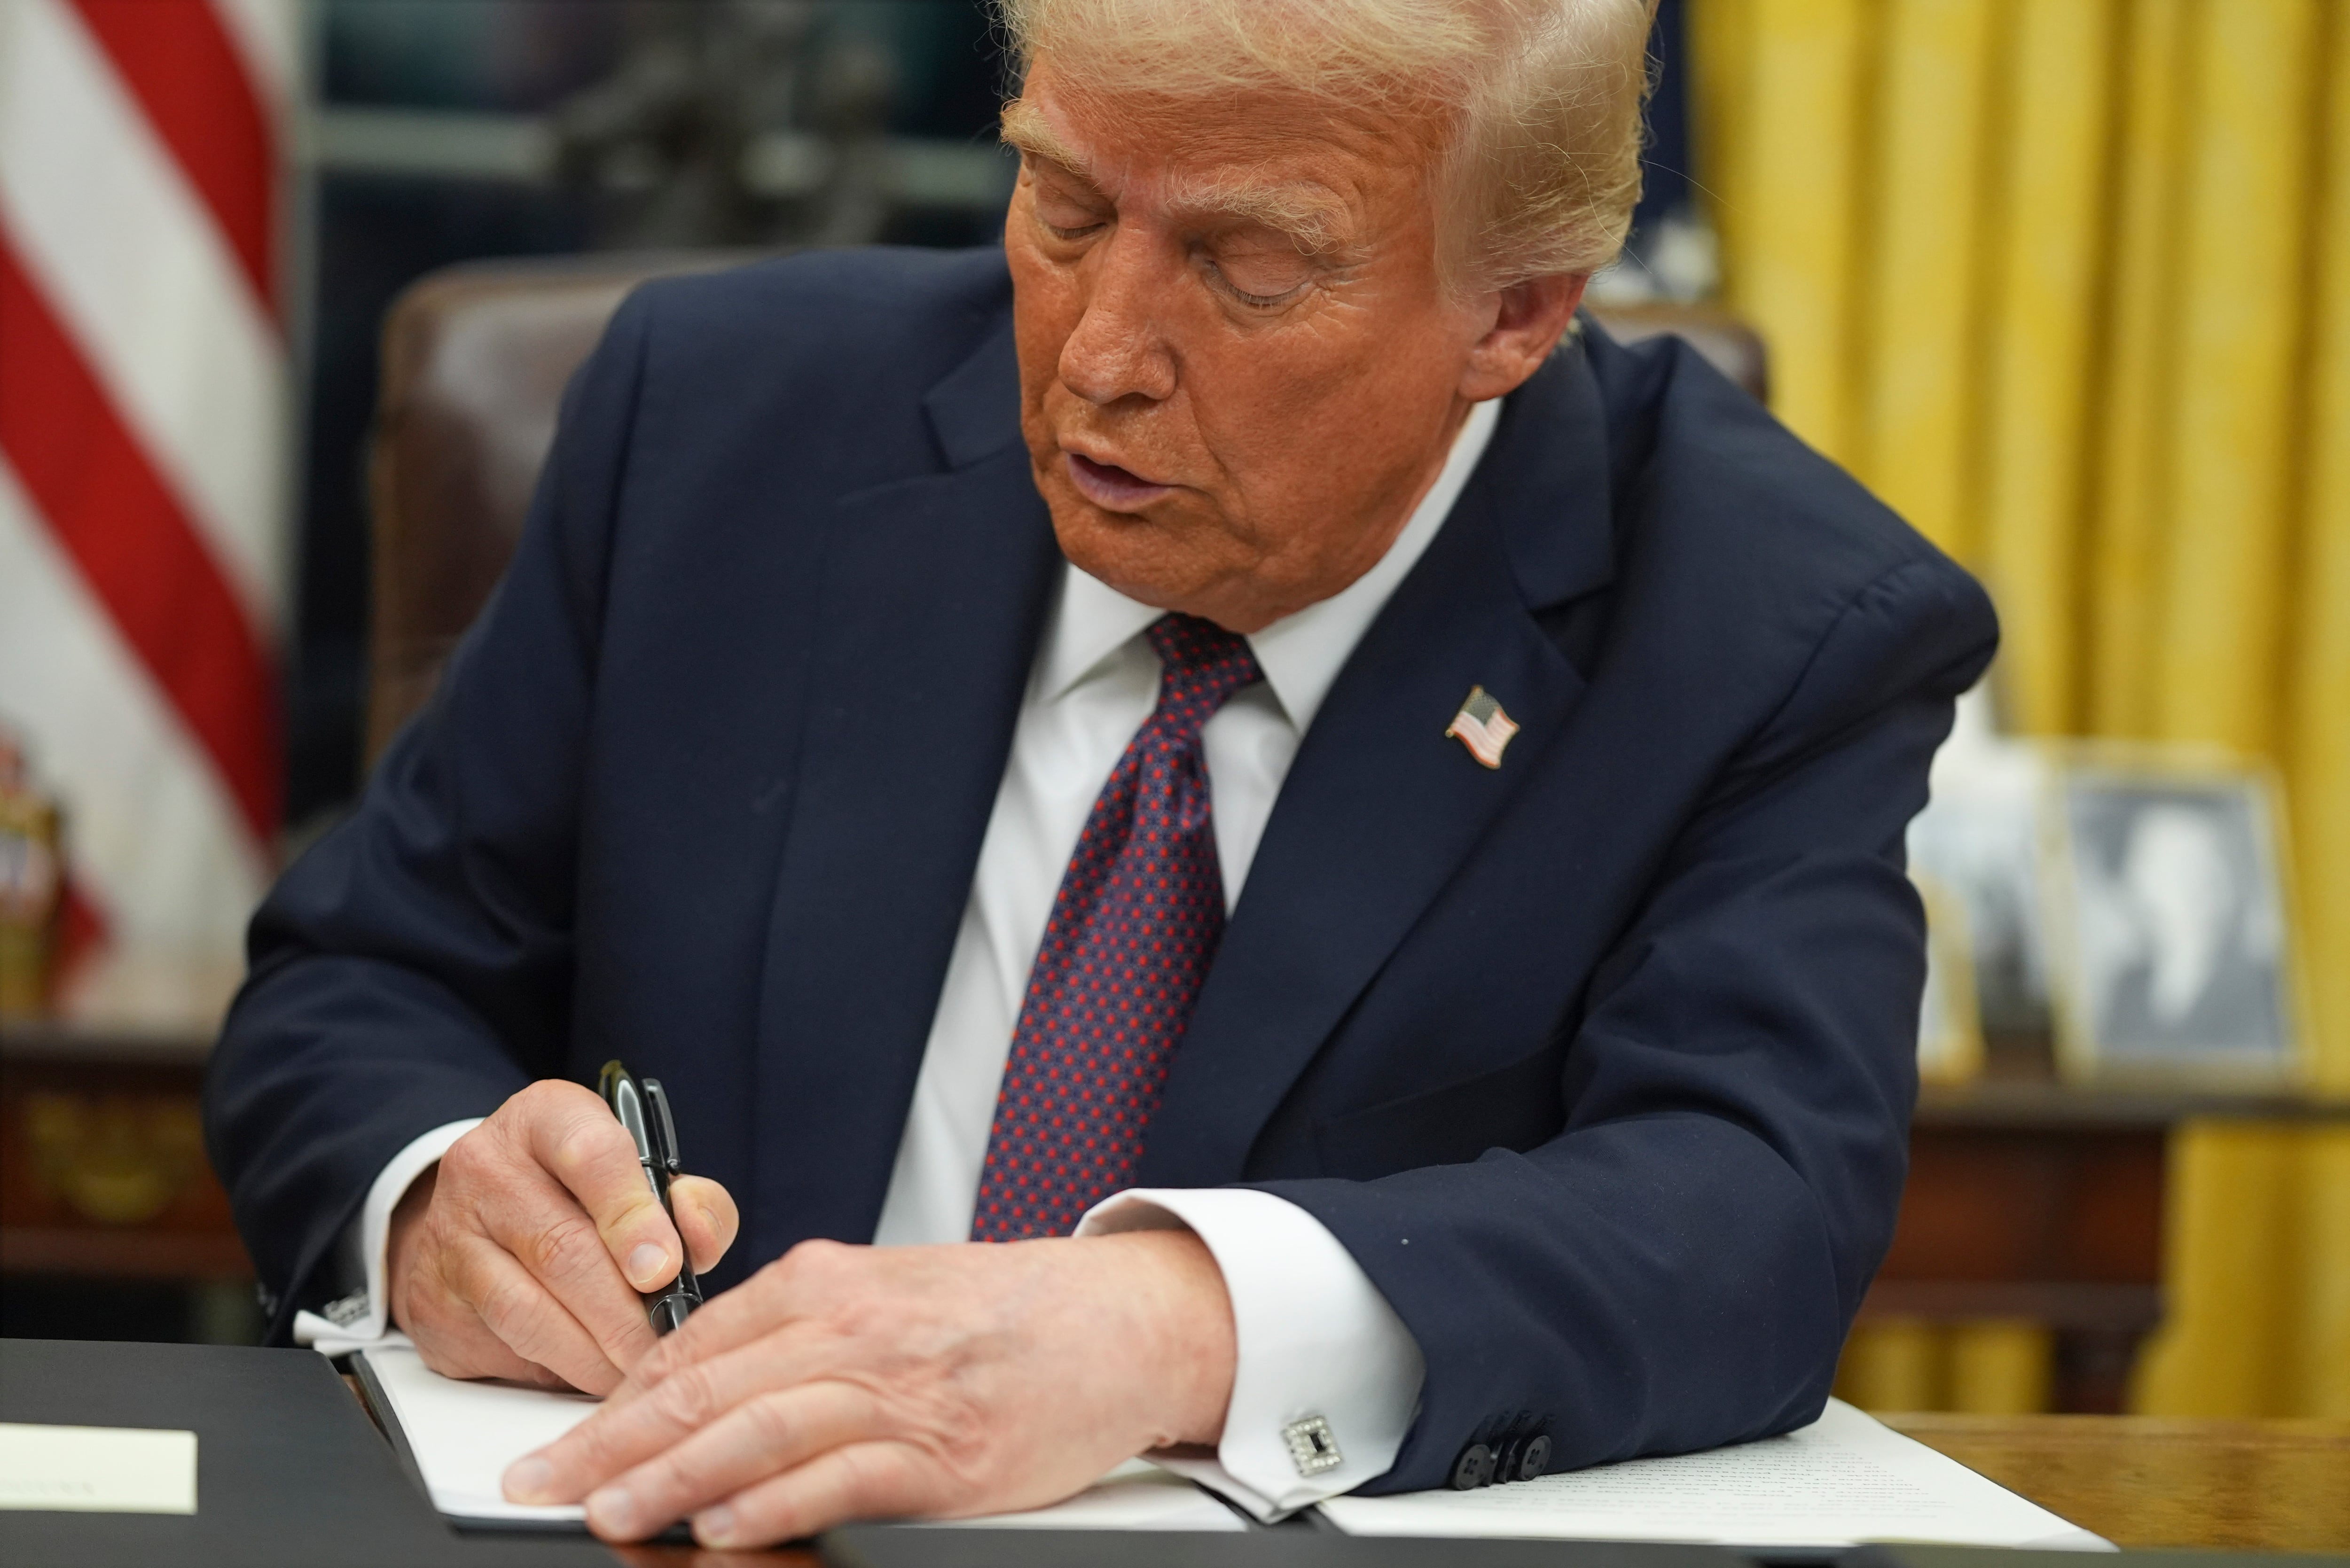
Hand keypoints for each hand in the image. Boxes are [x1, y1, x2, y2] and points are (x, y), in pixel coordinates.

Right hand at [389, 1079, 738, 1394]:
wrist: (482, 1214)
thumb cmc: (584, 1195)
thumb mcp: (644, 1175)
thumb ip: (691, 1202)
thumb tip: (700, 1242)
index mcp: (547, 1118)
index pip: (591, 1155)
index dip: (632, 1217)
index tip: (664, 1269)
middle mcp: (486, 1167)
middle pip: (559, 1247)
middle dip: (622, 1312)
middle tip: (663, 1345)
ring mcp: (451, 1235)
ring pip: (524, 1309)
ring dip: (590, 1354)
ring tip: (635, 1370)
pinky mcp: (433, 1300)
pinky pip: (500, 1346)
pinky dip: (554, 1369)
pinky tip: (590, 1373)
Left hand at [502, 1231, 1236, 1547]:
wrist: (1121, 1322)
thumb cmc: (1006, 1316)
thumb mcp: (890, 1294)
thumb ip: (802, 1335)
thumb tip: (704, 1391)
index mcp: (831, 1282)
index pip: (694, 1344)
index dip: (615, 1401)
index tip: (560, 1444)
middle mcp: (853, 1327)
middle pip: (706, 1386)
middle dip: (612, 1443)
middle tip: (544, 1483)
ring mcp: (900, 1390)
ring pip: (759, 1430)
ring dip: (673, 1477)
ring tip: (610, 1513)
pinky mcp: (944, 1454)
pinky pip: (841, 1478)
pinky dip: (775, 1504)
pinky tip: (725, 1527)